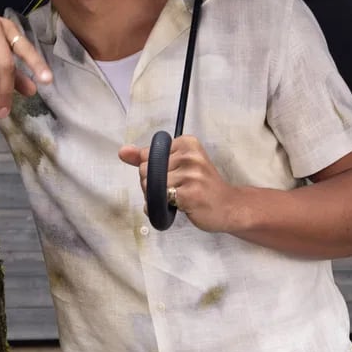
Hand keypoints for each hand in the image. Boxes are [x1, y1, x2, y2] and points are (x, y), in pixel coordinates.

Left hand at [118, 136, 242, 233]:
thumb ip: (148, 157)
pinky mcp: (189, 193)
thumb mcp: (177, 165)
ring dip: (156, 197)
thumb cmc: (202, 186)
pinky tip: (175, 207)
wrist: (228, 206)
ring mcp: (191, 174)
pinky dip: (159, 208)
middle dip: (151, 184)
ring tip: (175, 198)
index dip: (152, 170)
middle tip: (173, 189)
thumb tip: (122, 151)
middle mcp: (189, 155)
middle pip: (146, 170)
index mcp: (186, 143)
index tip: (171, 175)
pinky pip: (158, 200)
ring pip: (150, 185)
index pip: (147, 155)